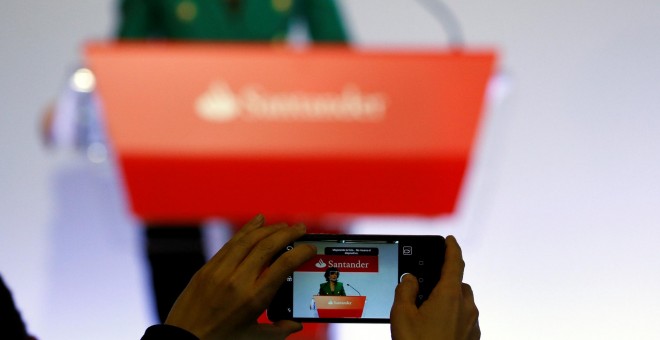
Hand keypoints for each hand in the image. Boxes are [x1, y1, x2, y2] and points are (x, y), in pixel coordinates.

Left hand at [164, 214, 315, 339]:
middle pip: (268, 246)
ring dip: (269, 228)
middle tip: (300, 228)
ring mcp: (220, 271)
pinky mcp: (207, 268)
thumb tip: (296, 323)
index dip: (301, 252)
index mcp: (254, 299)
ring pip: (249, 239)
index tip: (310, 248)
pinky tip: (257, 222)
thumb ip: (280, 330)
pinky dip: (246, 230)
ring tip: (283, 225)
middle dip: (288, 233)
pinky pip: (231, 243)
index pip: (284, 265)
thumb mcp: (254, 339)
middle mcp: (238, 280)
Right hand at [390, 236, 479, 339]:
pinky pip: (464, 319)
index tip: (450, 239)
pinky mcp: (473, 338)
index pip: (455, 262)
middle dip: (444, 280)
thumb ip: (405, 290)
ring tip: (427, 311)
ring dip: (449, 300)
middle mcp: (466, 307)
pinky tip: (436, 327)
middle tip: (425, 286)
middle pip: (458, 283)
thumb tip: (410, 279)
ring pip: (462, 302)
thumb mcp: (402, 315)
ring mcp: (472, 324)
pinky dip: (453, 316)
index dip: (451, 247)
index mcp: (450, 295)